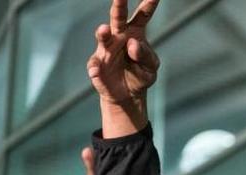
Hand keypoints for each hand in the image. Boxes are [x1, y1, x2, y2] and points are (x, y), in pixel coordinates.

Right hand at [87, 0, 158, 131]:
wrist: (128, 94)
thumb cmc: (141, 74)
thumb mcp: (150, 66)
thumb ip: (145, 55)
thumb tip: (132, 44)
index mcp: (135, 33)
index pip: (142, 16)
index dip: (148, 4)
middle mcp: (118, 36)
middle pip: (118, 19)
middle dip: (118, 6)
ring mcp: (106, 49)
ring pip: (103, 38)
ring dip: (103, 33)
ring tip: (104, 30)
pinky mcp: (97, 65)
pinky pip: (95, 66)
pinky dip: (96, 69)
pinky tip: (97, 71)